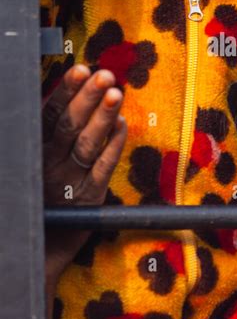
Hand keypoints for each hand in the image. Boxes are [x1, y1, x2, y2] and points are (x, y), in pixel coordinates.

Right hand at [42, 65, 126, 278]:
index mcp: (33, 151)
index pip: (47, 114)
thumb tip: (66, 96)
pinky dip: (113, 146)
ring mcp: (68, 182)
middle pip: (68, 125)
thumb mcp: (32, 163)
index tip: (79, 69)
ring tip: (116, 93)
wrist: (37, 249)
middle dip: (87, 97)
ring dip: (102, 117)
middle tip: (103, 74)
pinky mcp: (88, 198)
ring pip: (86, 145)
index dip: (64, 91)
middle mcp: (48, 164)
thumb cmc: (38, 198)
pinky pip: (103, 169)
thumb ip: (46, 133)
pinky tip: (123, 125)